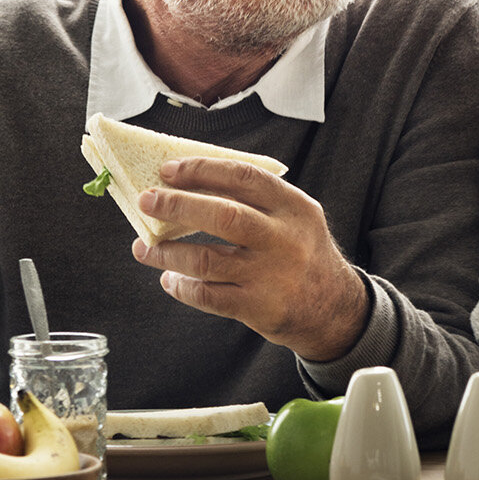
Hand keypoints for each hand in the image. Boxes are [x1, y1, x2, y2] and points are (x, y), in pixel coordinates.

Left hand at [131, 156, 368, 362]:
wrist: (334, 309)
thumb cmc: (301, 254)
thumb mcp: (295, 218)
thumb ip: (256, 201)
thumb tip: (190, 184)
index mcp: (294, 207)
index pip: (244, 177)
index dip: (202, 170)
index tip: (169, 170)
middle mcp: (284, 239)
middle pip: (223, 215)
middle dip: (177, 205)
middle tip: (147, 200)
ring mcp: (271, 275)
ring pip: (206, 260)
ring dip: (167, 252)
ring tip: (144, 247)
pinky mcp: (259, 307)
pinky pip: (208, 295)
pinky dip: (182, 287)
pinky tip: (170, 279)